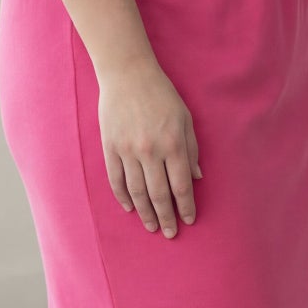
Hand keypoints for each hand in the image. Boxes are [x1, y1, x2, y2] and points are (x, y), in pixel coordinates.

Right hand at [98, 59, 201, 237]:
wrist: (127, 74)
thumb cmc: (162, 94)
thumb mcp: (185, 118)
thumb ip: (192, 149)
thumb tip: (196, 178)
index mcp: (173, 144)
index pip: (181, 186)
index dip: (185, 207)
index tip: (189, 220)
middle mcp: (150, 151)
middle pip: (159, 194)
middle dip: (166, 217)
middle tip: (170, 233)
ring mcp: (127, 150)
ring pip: (137, 191)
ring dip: (145, 212)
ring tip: (151, 226)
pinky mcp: (110, 147)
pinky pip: (116, 179)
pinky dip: (123, 197)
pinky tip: (130, 208)